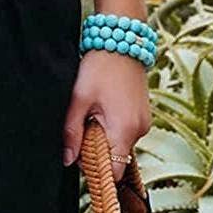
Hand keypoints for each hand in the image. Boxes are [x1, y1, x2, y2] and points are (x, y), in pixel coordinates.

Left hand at [61, 49, 151, 181]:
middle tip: (82, 129)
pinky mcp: (144, 115)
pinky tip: (103, 111)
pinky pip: (126, 133)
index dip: (96, 172)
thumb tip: (68, 160)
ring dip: (104, 139)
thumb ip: (72, 132)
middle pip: (116, 159)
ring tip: (93, 115)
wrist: (122, 41)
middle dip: (97, 153)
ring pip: (120, 146)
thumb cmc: (100, 67)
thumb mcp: (79, 100)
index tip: (82, 161)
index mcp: (124, 130)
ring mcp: (144, 122)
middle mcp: (140, 130)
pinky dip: (112, 130)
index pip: (114, 172)